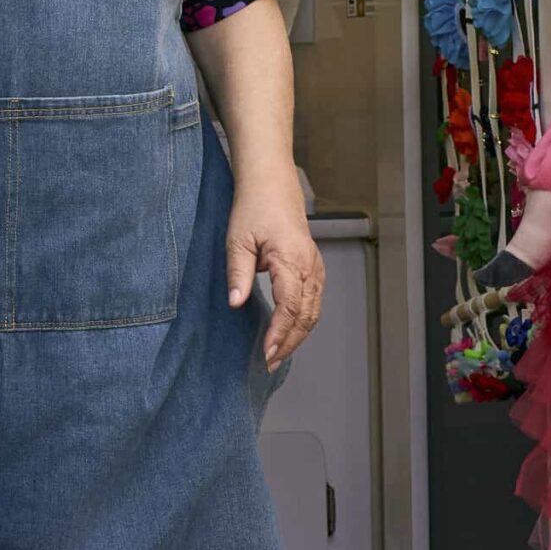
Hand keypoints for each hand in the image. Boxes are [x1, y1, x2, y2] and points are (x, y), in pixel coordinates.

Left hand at [227, 179, 323, 370]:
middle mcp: (309, 266)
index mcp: (292, 259)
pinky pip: (314, 302)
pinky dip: (303, 322)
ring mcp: (315, 267)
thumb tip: (235, 303)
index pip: (290, 307)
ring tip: (278, 355)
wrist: (272, 185)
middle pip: (306, 316)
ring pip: (313, 312)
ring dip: (297, 336)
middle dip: (289, 343)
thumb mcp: (237, 240)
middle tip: (269, 364)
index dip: (280, 334)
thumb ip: (238, 274)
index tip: (266, 353)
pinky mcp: (313, 267)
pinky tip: (289, 333)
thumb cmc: (254, 208)